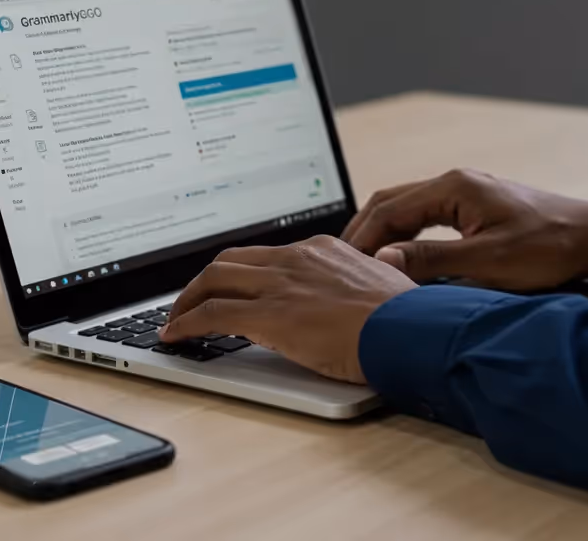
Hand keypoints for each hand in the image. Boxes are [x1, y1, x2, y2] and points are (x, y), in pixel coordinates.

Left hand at [160, 236, 416, 383]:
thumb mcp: (375, 290)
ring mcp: (280, 284)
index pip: (266, 255)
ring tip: (176, 321)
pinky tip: (175, 337)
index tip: (231, 288)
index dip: (241, 273)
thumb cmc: (405, 320)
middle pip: (230, 260)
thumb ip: (350, 289)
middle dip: (204, 282)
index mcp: (321, 250)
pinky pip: (212, 313)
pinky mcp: (269, 314)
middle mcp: (296, 258)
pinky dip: (186, 323)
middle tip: (191, 302)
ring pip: (213, 280)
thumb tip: (343, 304)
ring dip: (188, 301)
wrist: (411, 330)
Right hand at [342, 168, 587, 290]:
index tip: (342, 267)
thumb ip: (429, 261)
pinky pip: (425, 216)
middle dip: (362, 232)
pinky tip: (398, 257)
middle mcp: (455, 183)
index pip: (387, 210)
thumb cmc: (548, 249)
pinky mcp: (475, 207)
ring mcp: (466, 193)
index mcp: (453, 188)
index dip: (360, 240)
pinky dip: (403, 234)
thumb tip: (381, 263)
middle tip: (341, 265)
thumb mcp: (486, 263)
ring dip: (382, 233)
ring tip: (362, 264)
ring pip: (406, 208)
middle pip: (389, 202)